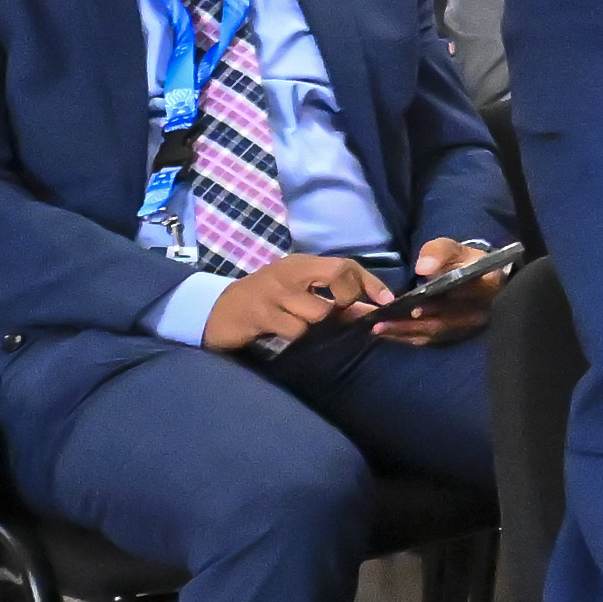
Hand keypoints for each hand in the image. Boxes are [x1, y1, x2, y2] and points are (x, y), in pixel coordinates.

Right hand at [210, 253, 383, 354]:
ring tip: (300, 328)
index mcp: (302, 264)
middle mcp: (290, 272)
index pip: (346, 265)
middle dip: (348, 299)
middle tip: (343, 314)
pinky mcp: (260, 314)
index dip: (370, 283)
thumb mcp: (297, 293)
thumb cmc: (265, 302)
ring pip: (318, 312)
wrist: (217, 312)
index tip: (386, 302)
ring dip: (317, 327)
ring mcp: (274, 292)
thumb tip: (369, 312)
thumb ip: (331, 299)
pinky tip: (283, 336)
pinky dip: (297, 337)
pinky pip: (295, 330)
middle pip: (337, 276)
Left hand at [374, 235, 507, 343]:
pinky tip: (390, 334)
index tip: (415, 309)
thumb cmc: (462, 260)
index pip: (463, 296)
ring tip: (379, 329)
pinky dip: (409, 337)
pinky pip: (432, 339)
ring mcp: (470, 326)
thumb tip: (423, 268)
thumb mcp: (452, 248)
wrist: (478, 278)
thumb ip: (439, 253)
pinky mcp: (458, 335)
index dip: (440, 304)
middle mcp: (481, 310)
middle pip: (445, 320)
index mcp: (487, 285)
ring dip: (406, 333)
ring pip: (436, 332)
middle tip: (382, 323)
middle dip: (411, 324)